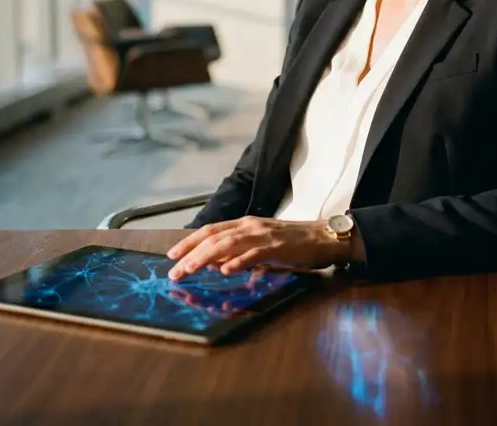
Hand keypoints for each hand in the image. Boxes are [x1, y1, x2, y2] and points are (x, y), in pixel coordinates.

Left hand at [166, 217, 347, 279]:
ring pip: (227, 243)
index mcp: (245, 224)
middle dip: (190, 254)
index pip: (211, 230)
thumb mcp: (260, 245)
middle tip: (174, 272)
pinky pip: (253, 253)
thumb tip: (214, 263)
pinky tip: (225, 270)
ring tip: (189, 270)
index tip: (172, 256)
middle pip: (213, 237)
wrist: (323, 237)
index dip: (189, 241)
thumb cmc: (293, 243)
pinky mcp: (277, 246)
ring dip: (205, 258)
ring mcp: (263, 234)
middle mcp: (250, 225)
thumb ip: (239, 251)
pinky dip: (237, 261)